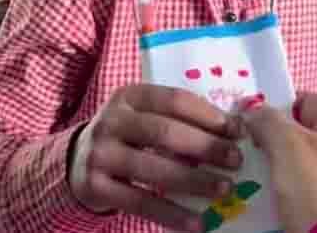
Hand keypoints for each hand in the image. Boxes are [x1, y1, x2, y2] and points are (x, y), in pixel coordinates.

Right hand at [69, 84, 242, 231]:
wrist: (78, 162)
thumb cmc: (127, 136)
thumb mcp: (144, 116)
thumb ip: (179, 119)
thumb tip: (234, 131)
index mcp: (129, 96)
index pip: (175, 100)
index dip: (209, 115)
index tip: (238, 131)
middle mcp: (112, 121)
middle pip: (166, 132)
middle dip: (206, 147)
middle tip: (235, 161)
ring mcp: (101, 154)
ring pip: (154, 169)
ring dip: (194, 181)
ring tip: (224, 189)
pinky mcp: (96, 187)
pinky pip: (140, 203)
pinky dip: (172, 214)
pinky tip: (197, 222)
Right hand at [241, 93, 316, 232]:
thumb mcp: (288, 146)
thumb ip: (268, 120)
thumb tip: (253, 111)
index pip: (302, 100)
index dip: (273, 109)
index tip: (249, 125)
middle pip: (300, 133)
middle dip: (272, 142)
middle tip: (248, 153)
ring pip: (299, 163)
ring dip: (276, 169)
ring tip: (254, 178)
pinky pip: (305, 188)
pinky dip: (287, 191)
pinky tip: (270, 198)